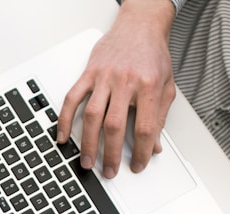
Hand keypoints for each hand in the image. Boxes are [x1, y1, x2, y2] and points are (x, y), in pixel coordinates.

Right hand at [58, 0, 176, 177]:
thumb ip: (159, 117)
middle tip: (109, 171)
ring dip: (88, 143)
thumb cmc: (152, 55)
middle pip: (115, 126)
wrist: (140, 26)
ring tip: (87, 161)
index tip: (138, 164)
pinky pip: (72, 98)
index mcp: (148, 86)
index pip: (144, 127)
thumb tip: (155, 145)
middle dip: (111, 154)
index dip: (141, 151)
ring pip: (92, 116)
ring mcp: (104, 77)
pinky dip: (65, 118)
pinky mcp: (89, 73)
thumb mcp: (166, 85)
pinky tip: (63, 135)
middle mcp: (125, 81)